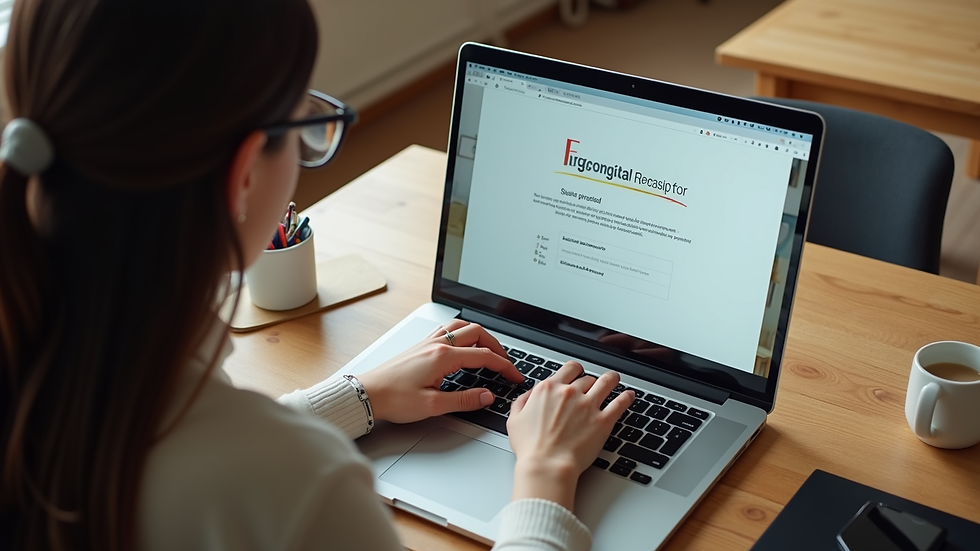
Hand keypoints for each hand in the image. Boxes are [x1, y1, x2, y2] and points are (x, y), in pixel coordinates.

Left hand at [356, 320, 522, 423]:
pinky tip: (462, 345)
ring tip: (489, 350)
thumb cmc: (394, 399)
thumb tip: (488, 395)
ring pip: (462, 327)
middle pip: (477, 333)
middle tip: (506, 362)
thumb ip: (464, 400)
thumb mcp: (433, 405)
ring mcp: (427, 342)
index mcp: (443, 357)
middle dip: (496, 346)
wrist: (367, 393)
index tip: (515, 376)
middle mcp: (436, 344)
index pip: (484, 357)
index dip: (505, 366)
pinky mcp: (420, 346)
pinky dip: (463, 334)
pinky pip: (447, 330)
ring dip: (480, 336)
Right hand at [506, 362, 633, 510]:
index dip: (575, 371)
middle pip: (587, 378)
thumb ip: (522, 401)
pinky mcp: (602, 421)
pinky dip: (626, 397)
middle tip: (593, 386)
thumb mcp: (514, 419)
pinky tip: (629, 396)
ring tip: (615, 380)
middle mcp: (570, 393)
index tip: (577, 375)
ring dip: (611, 379)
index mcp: (549, 389)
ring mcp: (588, 405)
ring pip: (606, 382)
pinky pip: (619, 403)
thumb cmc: (530, 447)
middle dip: (590, 382)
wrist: (546, 465)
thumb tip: (531, 394)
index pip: (569, 369)